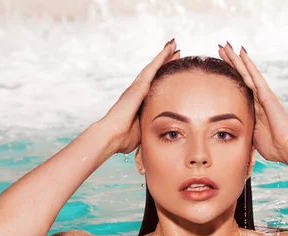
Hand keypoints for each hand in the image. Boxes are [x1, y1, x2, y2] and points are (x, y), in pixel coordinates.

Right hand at [99, 39, 179, 154]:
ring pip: (154, 67)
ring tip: (174, 44)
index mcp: (139, 102)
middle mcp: (137, 92)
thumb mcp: (142, 131)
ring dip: (164, 55)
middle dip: (165, 61)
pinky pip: (152, 69)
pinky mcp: (138, 87)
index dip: (163, 75)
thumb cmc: (123, 138)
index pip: (154, 85)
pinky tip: (169, 50)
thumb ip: (149, 127)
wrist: (111, 136)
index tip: (172, 67)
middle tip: (176, 50)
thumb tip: (157, 134)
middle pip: (154, 73)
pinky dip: (161, 58)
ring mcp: (137, 88)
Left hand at [218, 42, 287, 164]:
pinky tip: (241, 52)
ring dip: (236, 59)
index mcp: (257, 108)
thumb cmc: (275, 147)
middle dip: (231, 62)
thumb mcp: (254, 138)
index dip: (231, 76)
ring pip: (247, 72)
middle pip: (242, 76)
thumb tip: (236, 137)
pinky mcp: (267, 95)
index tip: (220, 66)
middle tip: (221, 48)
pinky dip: (248, 64)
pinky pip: (255, 76)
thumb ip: (247, 131)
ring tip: (226, 45)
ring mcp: (264, 95)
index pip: (240, 87)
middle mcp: (260, 98)